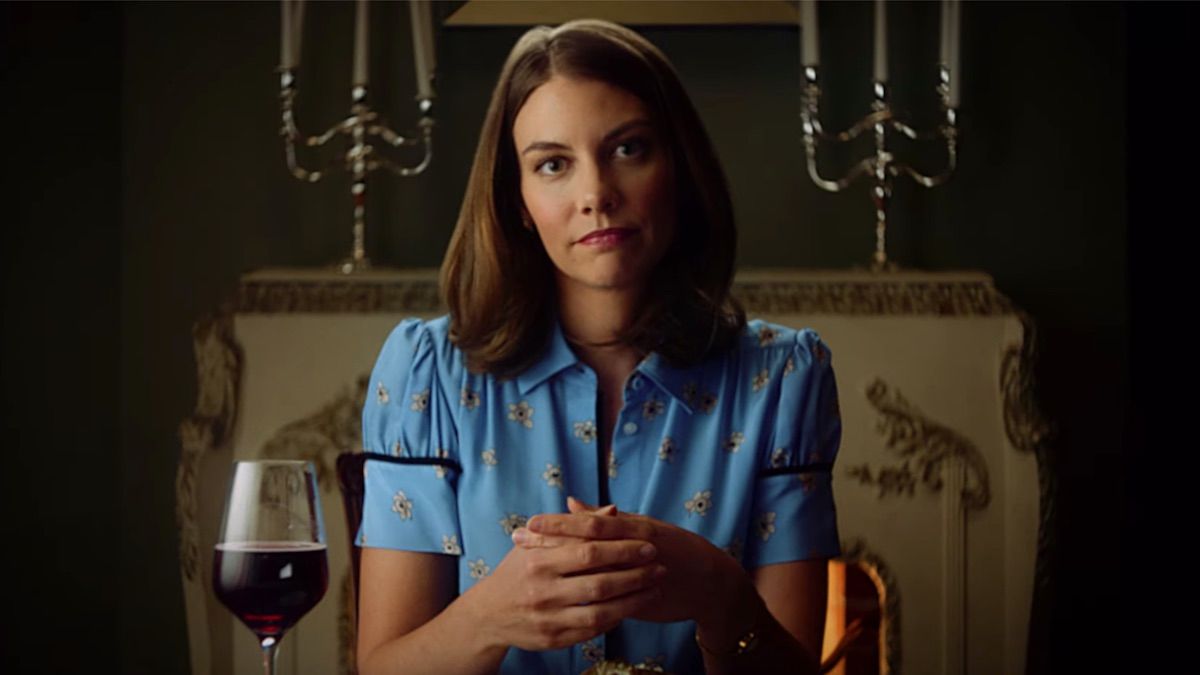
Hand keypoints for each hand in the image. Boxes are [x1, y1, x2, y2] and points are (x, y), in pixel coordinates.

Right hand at [459, 519, 664, 652]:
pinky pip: (593, 631)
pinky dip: (615, 619)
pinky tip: (631, 607)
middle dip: (636, 575)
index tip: (648, 545)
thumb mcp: (536, 543)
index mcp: (538, 561)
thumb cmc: (518, 570)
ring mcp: (548, 619)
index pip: (588, 551)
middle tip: (660, 566)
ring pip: (601, 612)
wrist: (487, 614)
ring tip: (655, 589)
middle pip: (600, 583)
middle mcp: (542, 592)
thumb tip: (612, 510)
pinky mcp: (553, 640)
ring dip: (634, 601)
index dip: (622, 548)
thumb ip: (575, 527)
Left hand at [516, 498, 750, 628]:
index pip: (588, 524)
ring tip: (529, 571)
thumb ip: (604, 520)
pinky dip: (587, 601)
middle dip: (550, 545)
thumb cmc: (672, 549)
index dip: (557, 525)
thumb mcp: (640, 528)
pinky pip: (611, 601)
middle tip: (517, 541)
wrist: (711, 581)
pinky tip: (563, 604)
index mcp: (633, 527)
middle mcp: (635, 548)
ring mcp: (639, 575)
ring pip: (596, 574)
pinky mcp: (642, 600)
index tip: (527, 523)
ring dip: (562, 573)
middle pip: (586, 546)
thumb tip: (570, 503)